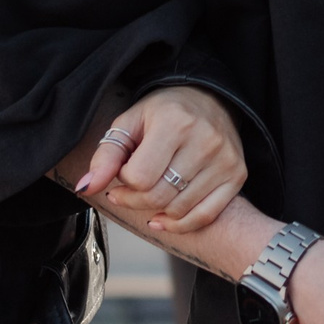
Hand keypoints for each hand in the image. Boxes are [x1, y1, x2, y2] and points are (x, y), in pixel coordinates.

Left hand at [72, 86, 245, 234]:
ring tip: (148, 195)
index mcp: (175, 122)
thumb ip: (106, 156)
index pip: (139, 177)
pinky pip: (205, 216)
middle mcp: (205, 140)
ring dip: (155, 211)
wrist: (208, 98)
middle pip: (158, 197)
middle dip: (135, 200)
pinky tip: (163, 219)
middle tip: (128, 191)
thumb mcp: (129, 123)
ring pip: (179, 209)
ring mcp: (225, 160)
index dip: (123, 181)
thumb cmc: (164, 112)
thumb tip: (86, 187)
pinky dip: (180, 225)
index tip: (123, 173)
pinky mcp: (237, 175)